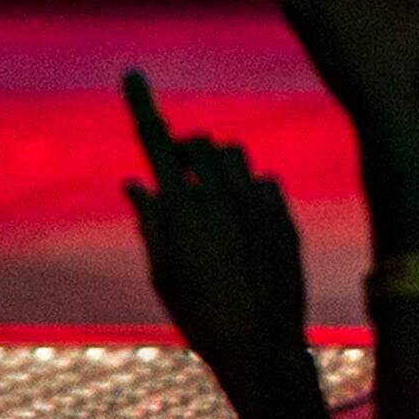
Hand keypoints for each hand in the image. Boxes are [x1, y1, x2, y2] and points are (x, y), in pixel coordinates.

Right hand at [122, 69, 312, 388]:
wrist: (261, 344)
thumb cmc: (200, 315)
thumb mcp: (162, 272)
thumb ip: (151, 221)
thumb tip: (135, 182)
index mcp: (182, 207)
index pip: (156, 140)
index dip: (141, 104)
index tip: (133, 74)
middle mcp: (221, 194)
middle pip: (198, 142)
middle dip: (185, 152)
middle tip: (181, 185)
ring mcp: (257, 201)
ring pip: (233, 155)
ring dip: (218, 168)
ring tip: (213, 211)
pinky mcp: (285, 212)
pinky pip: (263, 182)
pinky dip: (249, 194)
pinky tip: (245, 230)